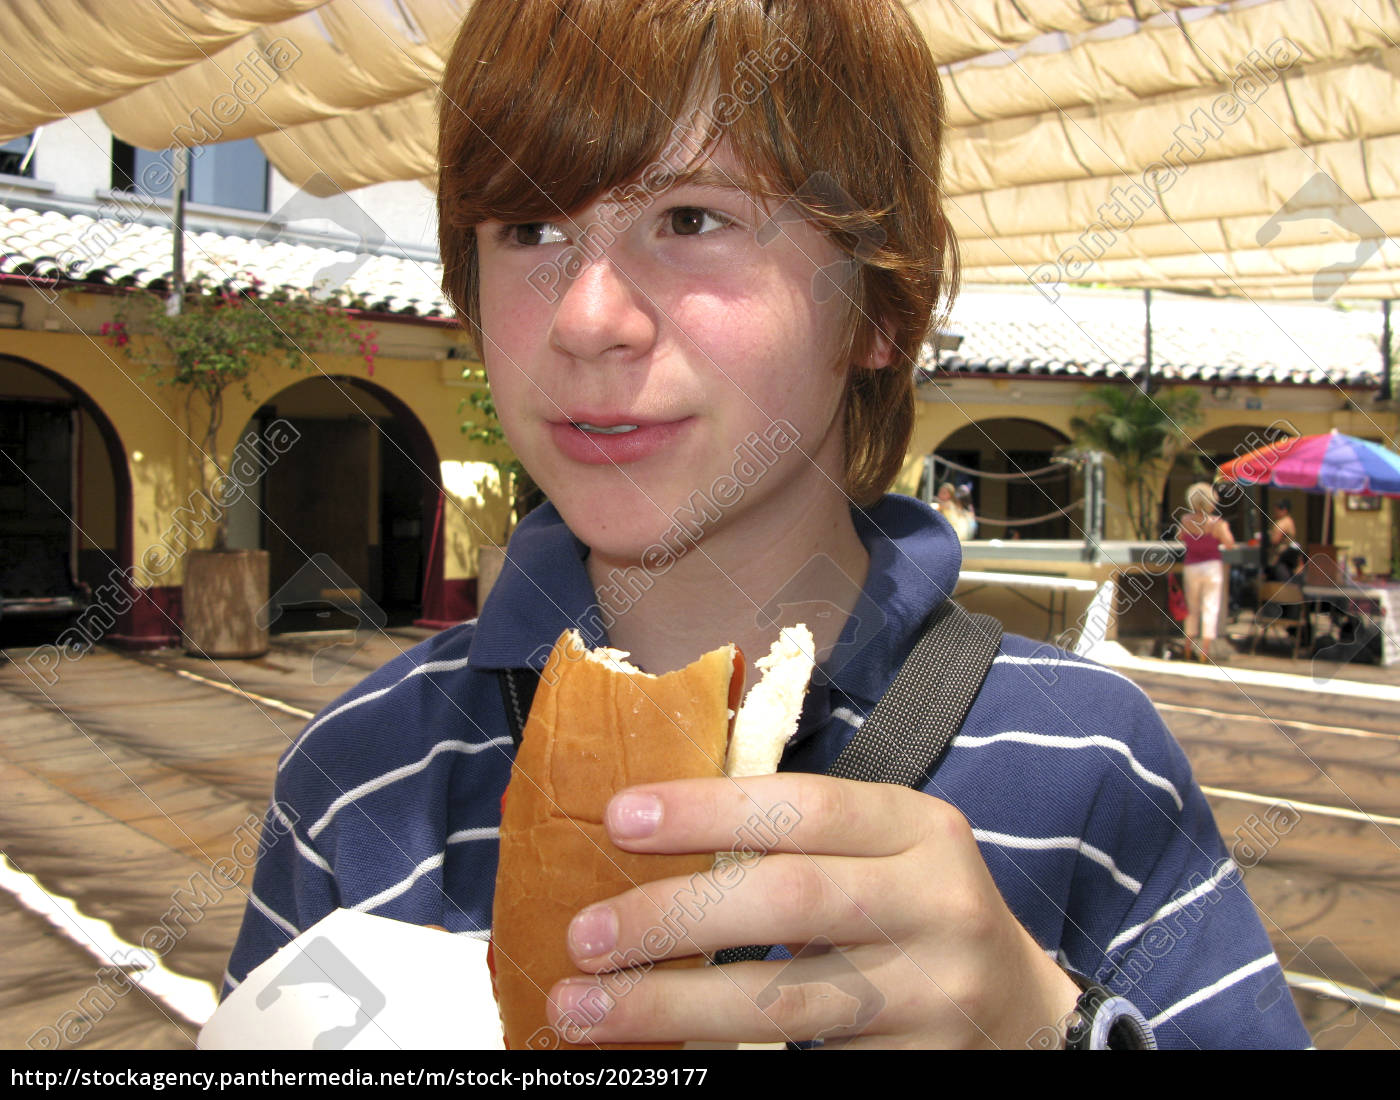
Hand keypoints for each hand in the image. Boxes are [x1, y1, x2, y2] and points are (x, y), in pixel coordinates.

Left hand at [546, 774, 1079, 1048]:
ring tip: (586, 1007)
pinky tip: (662, 1051)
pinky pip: (804, 1059)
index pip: (804, 806)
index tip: (619, 818)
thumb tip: (651, 836)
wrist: (1022, 1015)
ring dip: (672, 1003)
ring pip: (785, 999)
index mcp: (920, 828)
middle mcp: (937, 902)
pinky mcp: (917, 1064)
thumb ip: (798, 840)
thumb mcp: (884, 854)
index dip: (708, 810)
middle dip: (674, 917)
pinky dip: (722, 1056)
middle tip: (585, 935)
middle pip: (789, 901)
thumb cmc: (919, 913)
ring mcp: (933, 993)